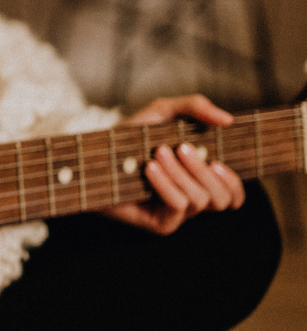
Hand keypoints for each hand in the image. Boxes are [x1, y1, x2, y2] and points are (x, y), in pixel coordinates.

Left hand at [102, 94, 245, 234]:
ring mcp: (176, 214)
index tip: (220, 161)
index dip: (235, 183)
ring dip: (181, 174)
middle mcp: (191, 199)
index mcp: (199, 180)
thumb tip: (227, 120)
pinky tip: (150, 168)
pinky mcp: (160, 223)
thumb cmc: (130, 136)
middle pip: (222, 198)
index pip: (234, 195)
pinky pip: (177, 206)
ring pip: (200, 200)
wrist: (94, 155)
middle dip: (204, 170)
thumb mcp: (162, 113)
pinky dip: (166, 184)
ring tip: (158, 154)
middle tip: (180, 148)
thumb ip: (195, 107)